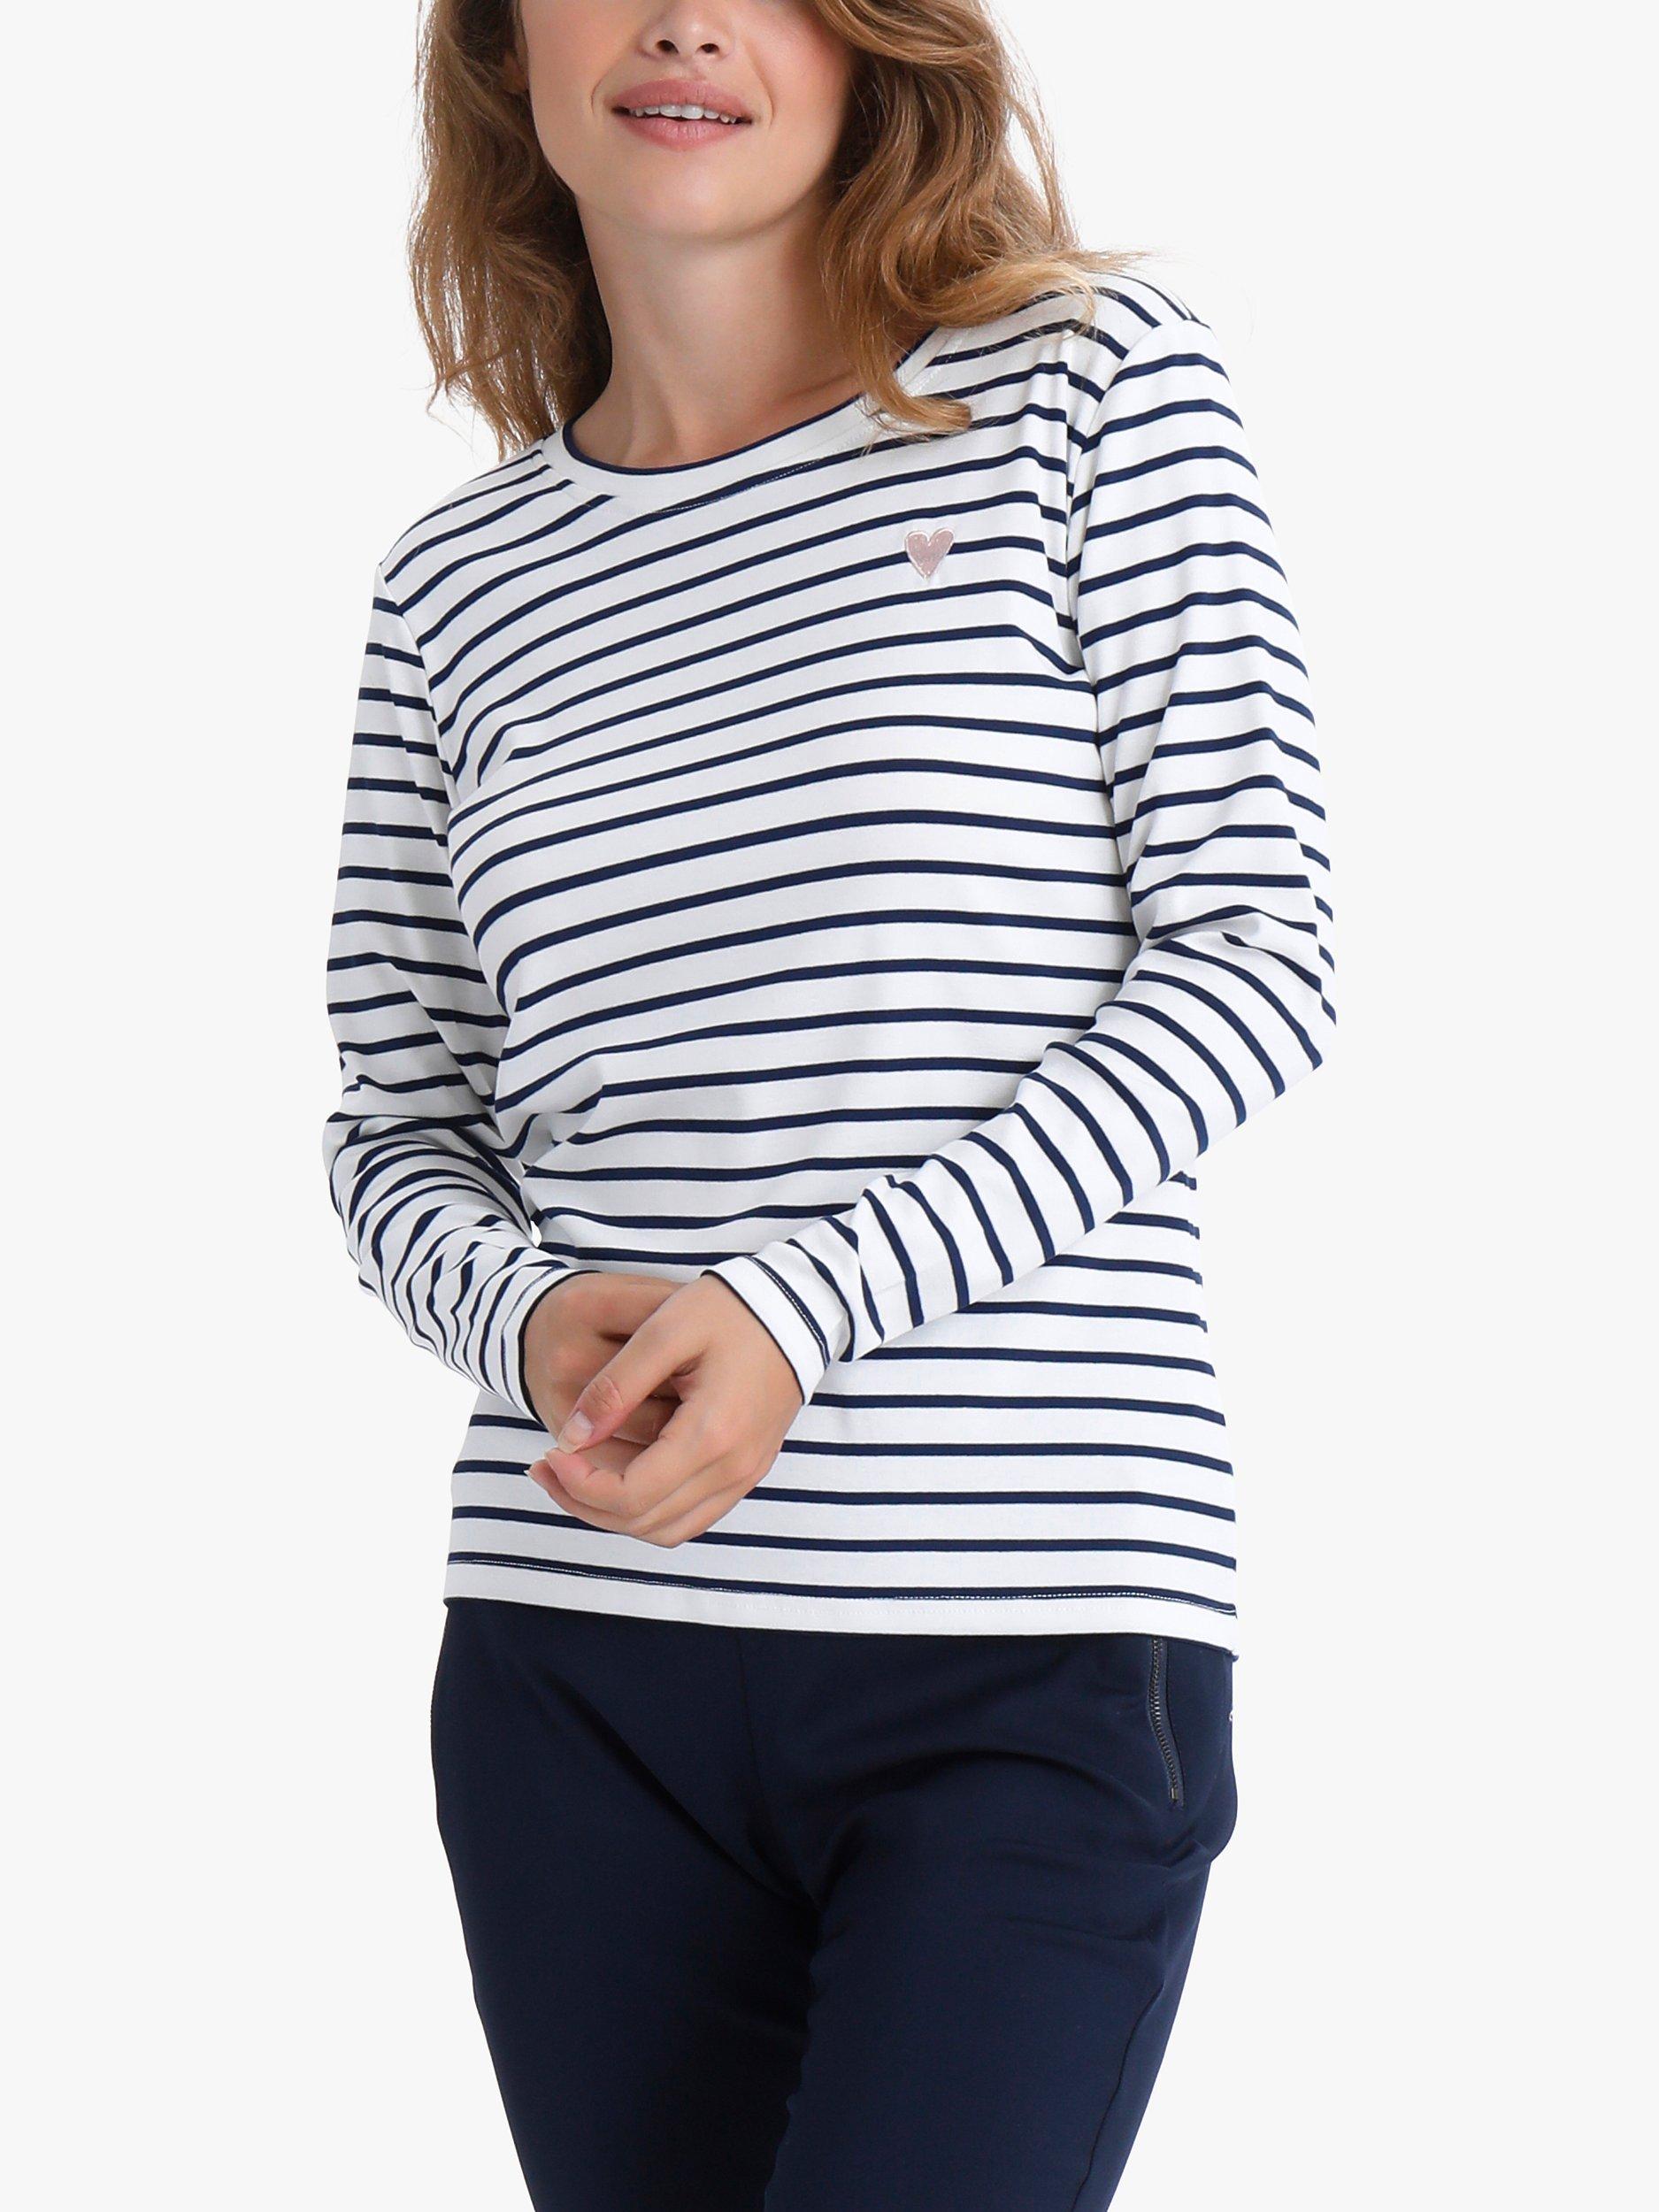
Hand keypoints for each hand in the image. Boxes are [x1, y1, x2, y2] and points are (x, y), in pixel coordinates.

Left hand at [526, 1275, 804, 1547]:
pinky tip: (620, 1477)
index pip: (629, 1495)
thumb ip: (615, 1387)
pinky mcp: (748, 1470)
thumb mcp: (665, 1330)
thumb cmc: (732, 1310)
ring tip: (575, 1477)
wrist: (797, 1308)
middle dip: (583, 1502)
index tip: (551, 1451)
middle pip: (643, 1521)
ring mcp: (745, 1475)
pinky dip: (648, 1510)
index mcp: (711, 1435)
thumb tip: (571, 1438)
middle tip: (546, 1466)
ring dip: (614, 1514)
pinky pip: (692, 1517)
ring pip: (667, 1530)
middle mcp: (732, 1468)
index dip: (578, 1484)